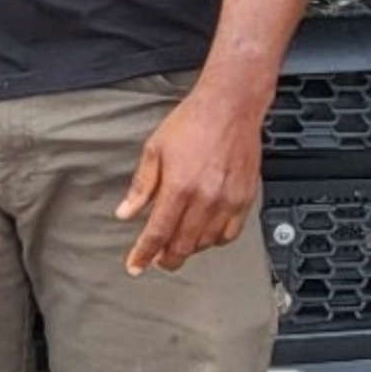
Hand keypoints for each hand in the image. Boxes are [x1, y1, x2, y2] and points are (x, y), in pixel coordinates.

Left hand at [115, 83, 264, 275]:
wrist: (230, 105)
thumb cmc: (193, 121)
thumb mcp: (155, 148)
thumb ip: (141, 185)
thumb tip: (126, 212)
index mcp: (179, 186)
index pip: (157, 233)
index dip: (144, 253)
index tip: (135, 266)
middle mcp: (205, 198)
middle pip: (182, 245)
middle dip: (165, 258)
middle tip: (156, 260)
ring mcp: (227, 200)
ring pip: (206, 243)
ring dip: (189, 249)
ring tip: (178, 244)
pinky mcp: (244, 198)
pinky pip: (230, 234)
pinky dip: (215, 241)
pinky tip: (205, 235)